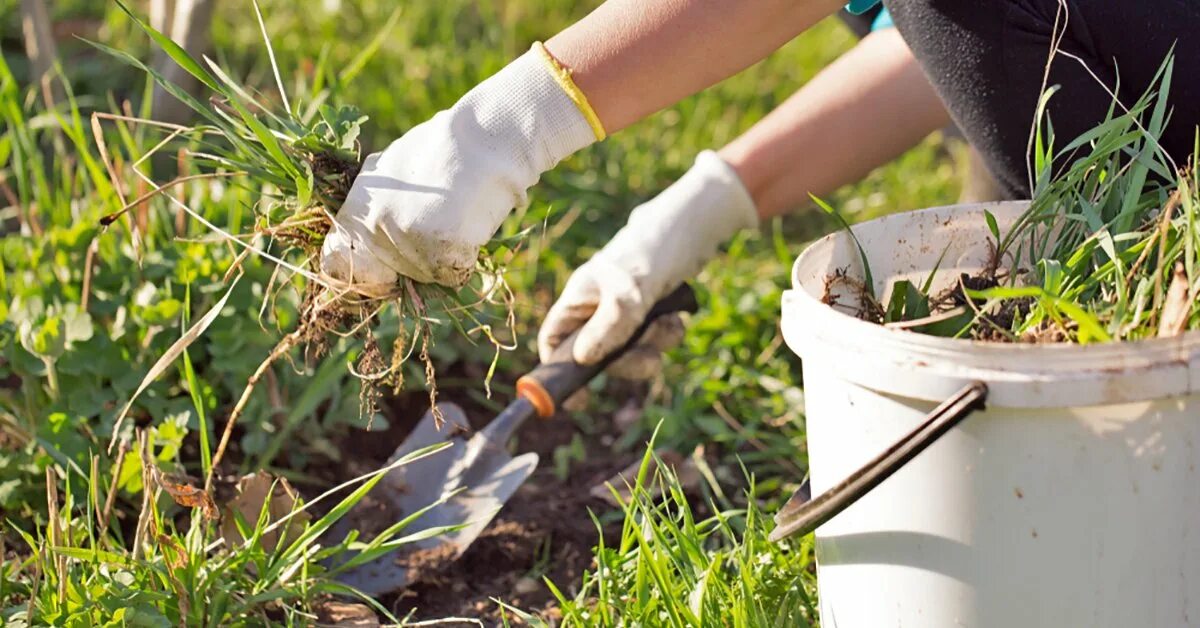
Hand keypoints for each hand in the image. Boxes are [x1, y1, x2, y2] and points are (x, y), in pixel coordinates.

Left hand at [321, 44, 599, 291]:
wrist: (485, 135)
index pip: (337, 262)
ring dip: (448, 257)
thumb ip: (383, 201)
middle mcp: (373, 224)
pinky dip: (470, 257)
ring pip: (429, 276)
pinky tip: (473, 223)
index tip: (387, 272)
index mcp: (356, 205)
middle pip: (395, 273)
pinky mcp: (437, 248)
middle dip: (420, 261)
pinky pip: (457, 274)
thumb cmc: (449, 147)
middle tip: (442, 227)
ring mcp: (404, 238)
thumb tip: (383, 233)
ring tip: (461, 214)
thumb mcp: (396, 167)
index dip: (366, 272)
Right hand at [538, 150, 758, 388]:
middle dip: (626, 360)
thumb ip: (609, 326)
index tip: (579, 398)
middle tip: (648, 357)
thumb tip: (584, 361)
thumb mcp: (631, 291)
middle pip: (598, 355)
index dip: (560, 369)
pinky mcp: (651, 311)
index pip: (555, 339)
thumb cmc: (654, 249)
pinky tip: (677, 316)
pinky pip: (654, 340)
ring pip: (631, 350)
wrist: (694, 226)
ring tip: (667, 324)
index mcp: (580, 297)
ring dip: (653, 346)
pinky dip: (668, 335)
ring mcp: (625, 310)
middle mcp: (598, 306)